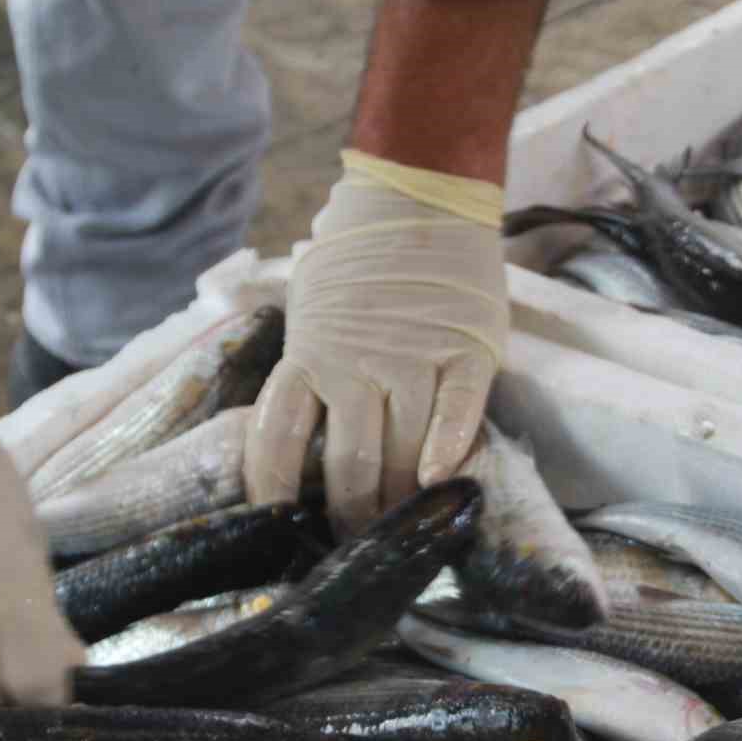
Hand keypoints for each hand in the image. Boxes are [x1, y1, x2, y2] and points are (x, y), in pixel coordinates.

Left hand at [244, 149, 508, 533]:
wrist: (420, 194)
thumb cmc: (358, 259)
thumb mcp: (311, 308)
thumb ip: (307, 368)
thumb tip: (294, 438)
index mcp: (308, 354)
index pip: (276, 437)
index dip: (274, 491)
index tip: (277, 529)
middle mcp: (354, 362)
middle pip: (348, 462)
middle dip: (350, 516)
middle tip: (354, 546)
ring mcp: (413, 356)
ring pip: (401, 450)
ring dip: (397, 502)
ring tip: (398, 532)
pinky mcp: (467, 351)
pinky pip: (459, 411)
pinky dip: (447, 448)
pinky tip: (439, 481)